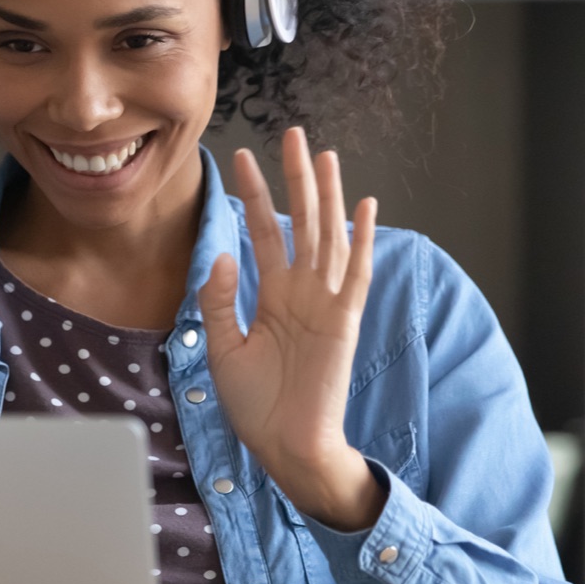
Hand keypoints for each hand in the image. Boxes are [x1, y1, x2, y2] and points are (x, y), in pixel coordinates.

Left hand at [197, 127, 383, 531]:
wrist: (285, 449)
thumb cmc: (257, 407)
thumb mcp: (223, 349)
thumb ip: (221, 302)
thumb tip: (223, 256)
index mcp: (273, 298)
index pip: (262, 234)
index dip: (252, 197)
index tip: (241, 160)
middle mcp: (302, 293)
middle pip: (300, 222)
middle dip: (295, 179)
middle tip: (291, 134)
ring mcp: (325, 305)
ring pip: (327, 236)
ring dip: (326, 195)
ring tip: (323, 155)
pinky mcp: (344, 322)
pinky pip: (355, 274)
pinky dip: (361, 240)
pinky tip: (363, 206)